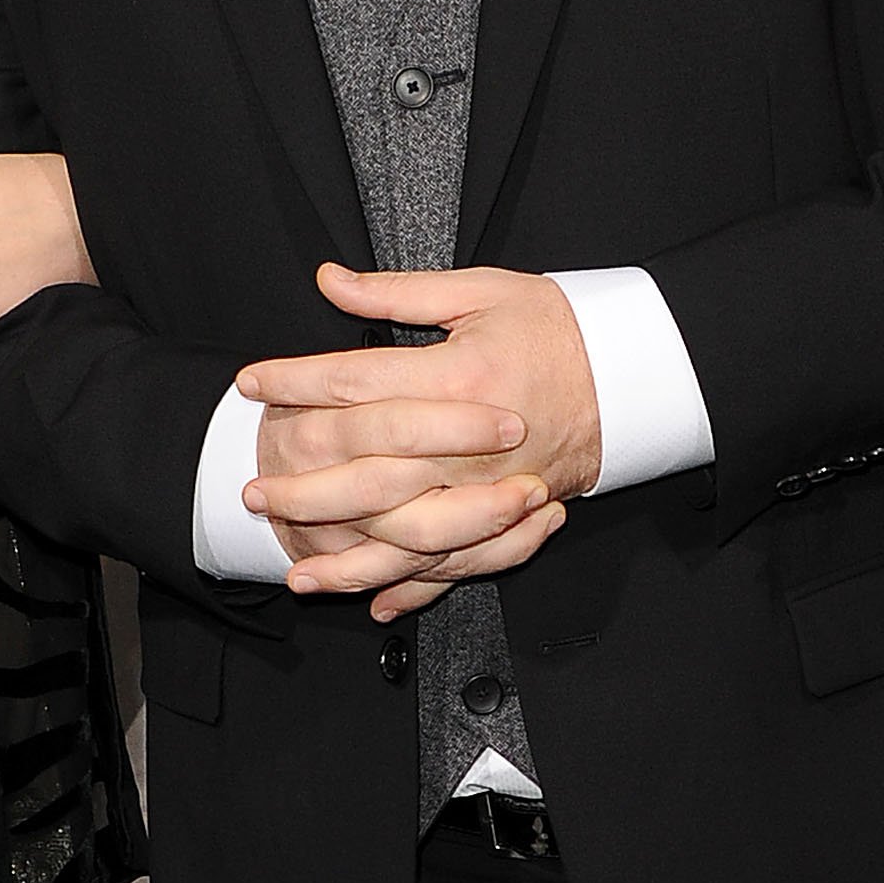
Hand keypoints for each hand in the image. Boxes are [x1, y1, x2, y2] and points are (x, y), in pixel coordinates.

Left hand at [239, 264, 600, 618]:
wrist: (631, 375)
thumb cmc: (555, 328)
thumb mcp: (480, 291)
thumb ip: (398, 293)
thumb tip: (330, 282)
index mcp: (460, 378)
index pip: (355, 383)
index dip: (295, 383)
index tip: (252, 384)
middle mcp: (472, 444)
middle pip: (368, 475)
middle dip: (304, 487)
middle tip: (254, 489)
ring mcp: (492, 490)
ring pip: (406, 537)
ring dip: (347, 559)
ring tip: (295, 568)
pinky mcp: (511, 518)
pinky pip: (456, 565)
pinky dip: (412, 587)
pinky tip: (372, 600)